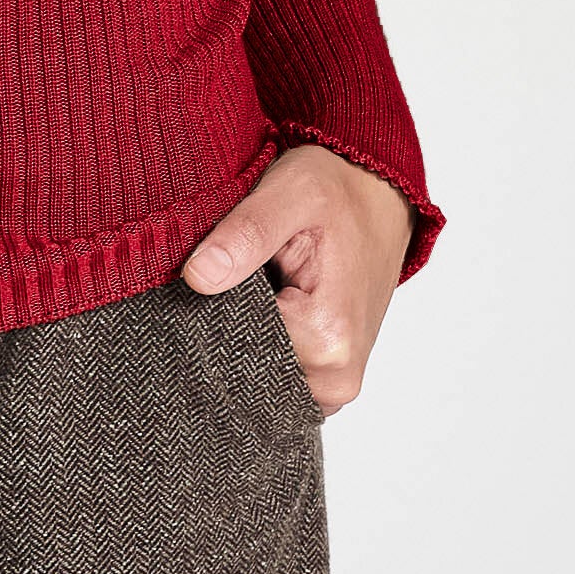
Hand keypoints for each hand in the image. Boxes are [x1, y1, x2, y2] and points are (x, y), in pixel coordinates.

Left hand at [180, 141, 417, 417]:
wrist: (378, 194)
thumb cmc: (338, 191)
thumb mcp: (289, 192)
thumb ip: (244, 236)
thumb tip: (196, 278)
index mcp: (328, 338)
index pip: (234, 343)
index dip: (216, 302)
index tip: (229, 266)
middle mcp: (337, 375)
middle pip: (248, 363)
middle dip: (233, 320)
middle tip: (251, 268)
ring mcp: (336, 382)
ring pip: (261, 369)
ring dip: (250, 328)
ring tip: (268, 278)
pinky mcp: (331, 374)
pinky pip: (281, 370)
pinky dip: (267, 336)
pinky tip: (275, 298)